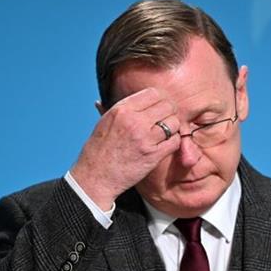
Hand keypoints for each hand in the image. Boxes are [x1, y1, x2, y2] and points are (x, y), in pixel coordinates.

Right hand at [71, 87, 181, 209]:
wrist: (95, 177)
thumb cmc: (98, 150)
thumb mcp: (105, 121)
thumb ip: (123, 109)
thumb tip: (138, 98)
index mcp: (122, 109)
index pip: (153, 93)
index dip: (161, 99)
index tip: (160, 107)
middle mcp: (134, 121)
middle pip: (167, 106)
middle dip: (169, 112)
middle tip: (166, 121)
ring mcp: (144, 138)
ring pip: (174, 123)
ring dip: (173, 128)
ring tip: (165, 134)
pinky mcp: (152, 155)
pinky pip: (175, 141)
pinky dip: (173, 142)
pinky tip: (165, 145)